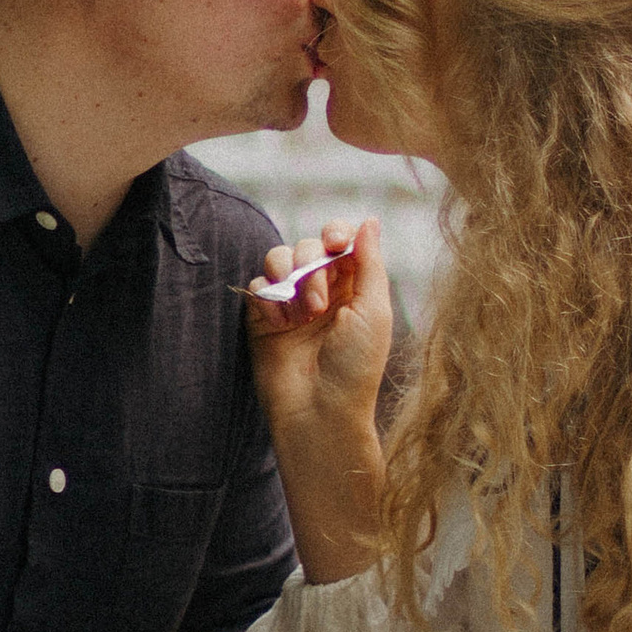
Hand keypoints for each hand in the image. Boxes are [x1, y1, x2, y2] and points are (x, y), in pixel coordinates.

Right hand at [246, 218, 391, 581]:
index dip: (335, 233)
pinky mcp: (263, 319)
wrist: (319, 412)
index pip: (340, 241)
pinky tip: (280, 325)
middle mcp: (323, 291)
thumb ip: (370, 262)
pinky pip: (257, 286)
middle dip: (312, 264)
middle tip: (320, 304)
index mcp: (354, 287)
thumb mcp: (374, 310)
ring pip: (279, 259)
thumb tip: (369, 219)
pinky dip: (268, 298)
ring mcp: (291, 304)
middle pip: (307, 246)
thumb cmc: (355, 367)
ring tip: (301, 315)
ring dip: (289, 279)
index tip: (335, 243)